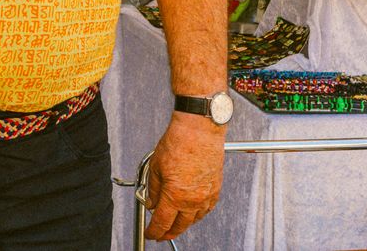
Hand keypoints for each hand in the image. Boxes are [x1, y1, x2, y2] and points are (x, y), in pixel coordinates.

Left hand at [144, 112, 225, 240]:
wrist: (200, 130)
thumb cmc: (179, 143)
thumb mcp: (155, 166)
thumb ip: (153, 189)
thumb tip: (151, 202)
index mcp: (175, 196)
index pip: (162, 222)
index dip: (154, 232)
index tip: (150, 234)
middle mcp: (193, 200)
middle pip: (180, 226)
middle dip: (168, 233)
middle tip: (161, 234)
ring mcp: (207, 196)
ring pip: (194, 219)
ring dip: (183, 224)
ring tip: (174, 223)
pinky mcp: (216, 189)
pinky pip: (207, 209)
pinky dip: (197, 214)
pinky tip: (192, 212)